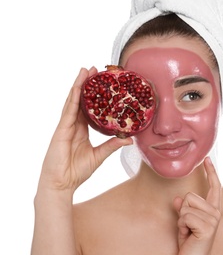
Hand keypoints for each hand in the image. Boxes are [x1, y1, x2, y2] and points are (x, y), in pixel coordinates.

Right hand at [38, 67, 131, 192]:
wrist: (62, 184)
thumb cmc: (77, 171)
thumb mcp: (99, 155)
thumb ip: (112, 145)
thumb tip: (129, 139)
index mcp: (81, 129)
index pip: (88, 108)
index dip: (94, 95)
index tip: (102, 83)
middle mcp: (73, 125)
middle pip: (80, 100)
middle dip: (86, 84)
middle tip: (95, 69)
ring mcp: (65, 126)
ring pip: (73, 101)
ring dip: (79, 85)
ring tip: (85, 70)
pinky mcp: (61, 130)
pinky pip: (68, 111)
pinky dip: (73, 97)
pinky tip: (77, 86)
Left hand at [173, 157, 220, 254]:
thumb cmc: (189, 243)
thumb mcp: (184, 223)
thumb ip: (184, 209)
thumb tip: (178, 199)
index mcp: (212, 210)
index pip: (214, 187)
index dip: (211, 172)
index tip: (207, 159)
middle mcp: (216, 213)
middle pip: (190, 196)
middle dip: (183, 211)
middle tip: (188, 227)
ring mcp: (213, 220)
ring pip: (186, 206)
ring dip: (182, 220)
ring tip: (188, 232)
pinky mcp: (208, 227)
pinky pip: (185, 216)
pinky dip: (182, 227)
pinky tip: (188, 236)